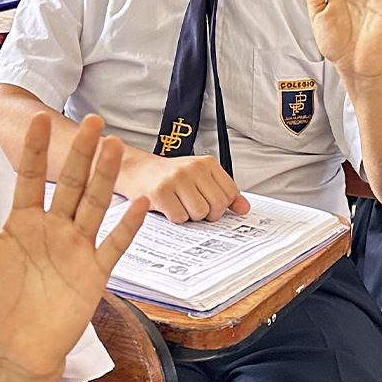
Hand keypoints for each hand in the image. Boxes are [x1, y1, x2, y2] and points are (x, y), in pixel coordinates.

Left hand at [0, 114, 146, 381]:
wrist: (12, 353)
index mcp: (21, 222)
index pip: (29, 177)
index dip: (36, 150)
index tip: (40, 119)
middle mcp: (52, 229)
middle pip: (70, 183)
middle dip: (82, 153)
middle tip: (94, 121)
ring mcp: (76, 249)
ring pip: (94, 205)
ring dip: (105, 177)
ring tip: (116, 147)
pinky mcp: (93, 274)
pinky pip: (114, 245)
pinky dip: (127, 225)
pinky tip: (140, 202)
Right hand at [119, 150, 248, 223]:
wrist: (137, 170)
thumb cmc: (170, 177)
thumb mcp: (199, 178)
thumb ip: (224, 192)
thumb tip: (244, 208)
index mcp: (206, 163)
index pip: (230, 193)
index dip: (221, 205)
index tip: (208, 203)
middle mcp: (192, 168)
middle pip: (216, 206)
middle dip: (206, 213)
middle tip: (192, 206)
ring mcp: (176, 179)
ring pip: (199, 213)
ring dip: (189, 216)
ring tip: (179, 205)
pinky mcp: (160, 192)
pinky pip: (179, 217)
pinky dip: (174, 218)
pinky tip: (167, 207)